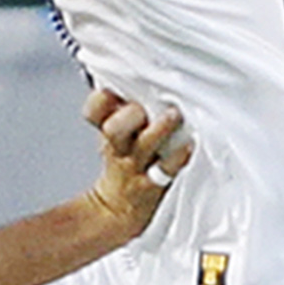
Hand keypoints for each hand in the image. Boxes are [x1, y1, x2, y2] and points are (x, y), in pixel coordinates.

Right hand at [84, 88, 192, 233]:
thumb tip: (139, 75)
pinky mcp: (155, 183)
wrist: (119, 209)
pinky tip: (188, 146)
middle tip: (143, 108)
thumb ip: (124, 106)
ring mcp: (137, 165)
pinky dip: (178, 157)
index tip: (112, 92)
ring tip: (173, 116)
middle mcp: (120, 147)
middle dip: (129, 115)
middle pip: (114, 128)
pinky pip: (167, 169)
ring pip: (143, 145)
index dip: (102, 100)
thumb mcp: (117, 134)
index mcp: (108, 129)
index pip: (95, 109)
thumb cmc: (125, 161)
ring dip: (159, 129)